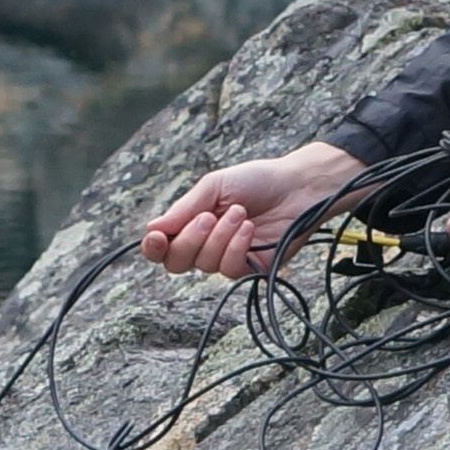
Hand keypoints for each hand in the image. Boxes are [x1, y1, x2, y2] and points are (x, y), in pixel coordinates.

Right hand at [142, 138, 365, 280]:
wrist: (296, 187)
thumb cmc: (256, 181)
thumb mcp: (214, 186)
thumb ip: (184, 209)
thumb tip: (152, 229)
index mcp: (191, 222)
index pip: (162, 246)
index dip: (154, 247)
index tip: (157, 237)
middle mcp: (205, 243)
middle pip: (176, 262)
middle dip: (189, 240)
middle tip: (208, 217)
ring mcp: (227, 258)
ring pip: (204, 264)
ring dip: (220, 237)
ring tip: (239, 214)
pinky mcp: (250, 269)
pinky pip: (230, 269)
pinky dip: (237, 247)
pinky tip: (249, 229)